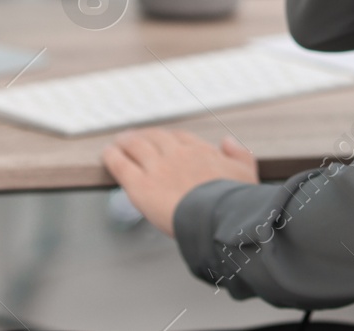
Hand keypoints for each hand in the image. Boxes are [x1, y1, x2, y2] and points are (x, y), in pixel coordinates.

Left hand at [102, 127, 258, 236]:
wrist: (218, 217)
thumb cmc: (235, 201)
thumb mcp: (247, 173)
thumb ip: (239, 154)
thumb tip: (227, 142)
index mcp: (201, 151)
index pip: (180, 138)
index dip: (169, 138)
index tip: (163, 140)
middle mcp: (177, 154)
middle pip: (155, 138)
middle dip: (144, 136)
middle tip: (134, 137)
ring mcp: (157, 168)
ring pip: (136, 146)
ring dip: (126, 141)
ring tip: (118, 142)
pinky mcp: (140, 185)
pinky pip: (121, 164)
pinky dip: (112, 156)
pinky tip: (106, 154)